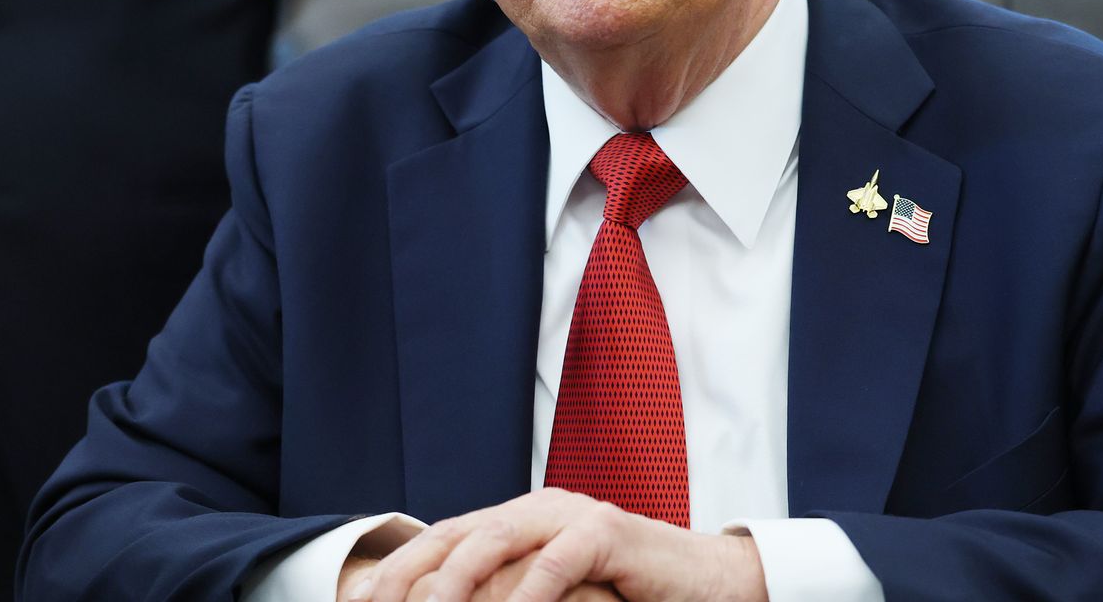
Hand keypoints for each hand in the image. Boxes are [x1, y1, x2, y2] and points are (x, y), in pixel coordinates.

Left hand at [347, 488, 767, 601]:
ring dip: (452, 583)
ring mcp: (573, 515)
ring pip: (493, 540)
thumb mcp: (555, 597)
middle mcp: (537, 509)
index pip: (439, 541)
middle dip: (404, 576)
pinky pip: (558, 560)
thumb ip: (509, 597)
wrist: (708, 582)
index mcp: (517, 521)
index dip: (394, 573)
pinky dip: (528, 591)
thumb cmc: (627, 595)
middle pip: (452, 535)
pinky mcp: (610, 531)